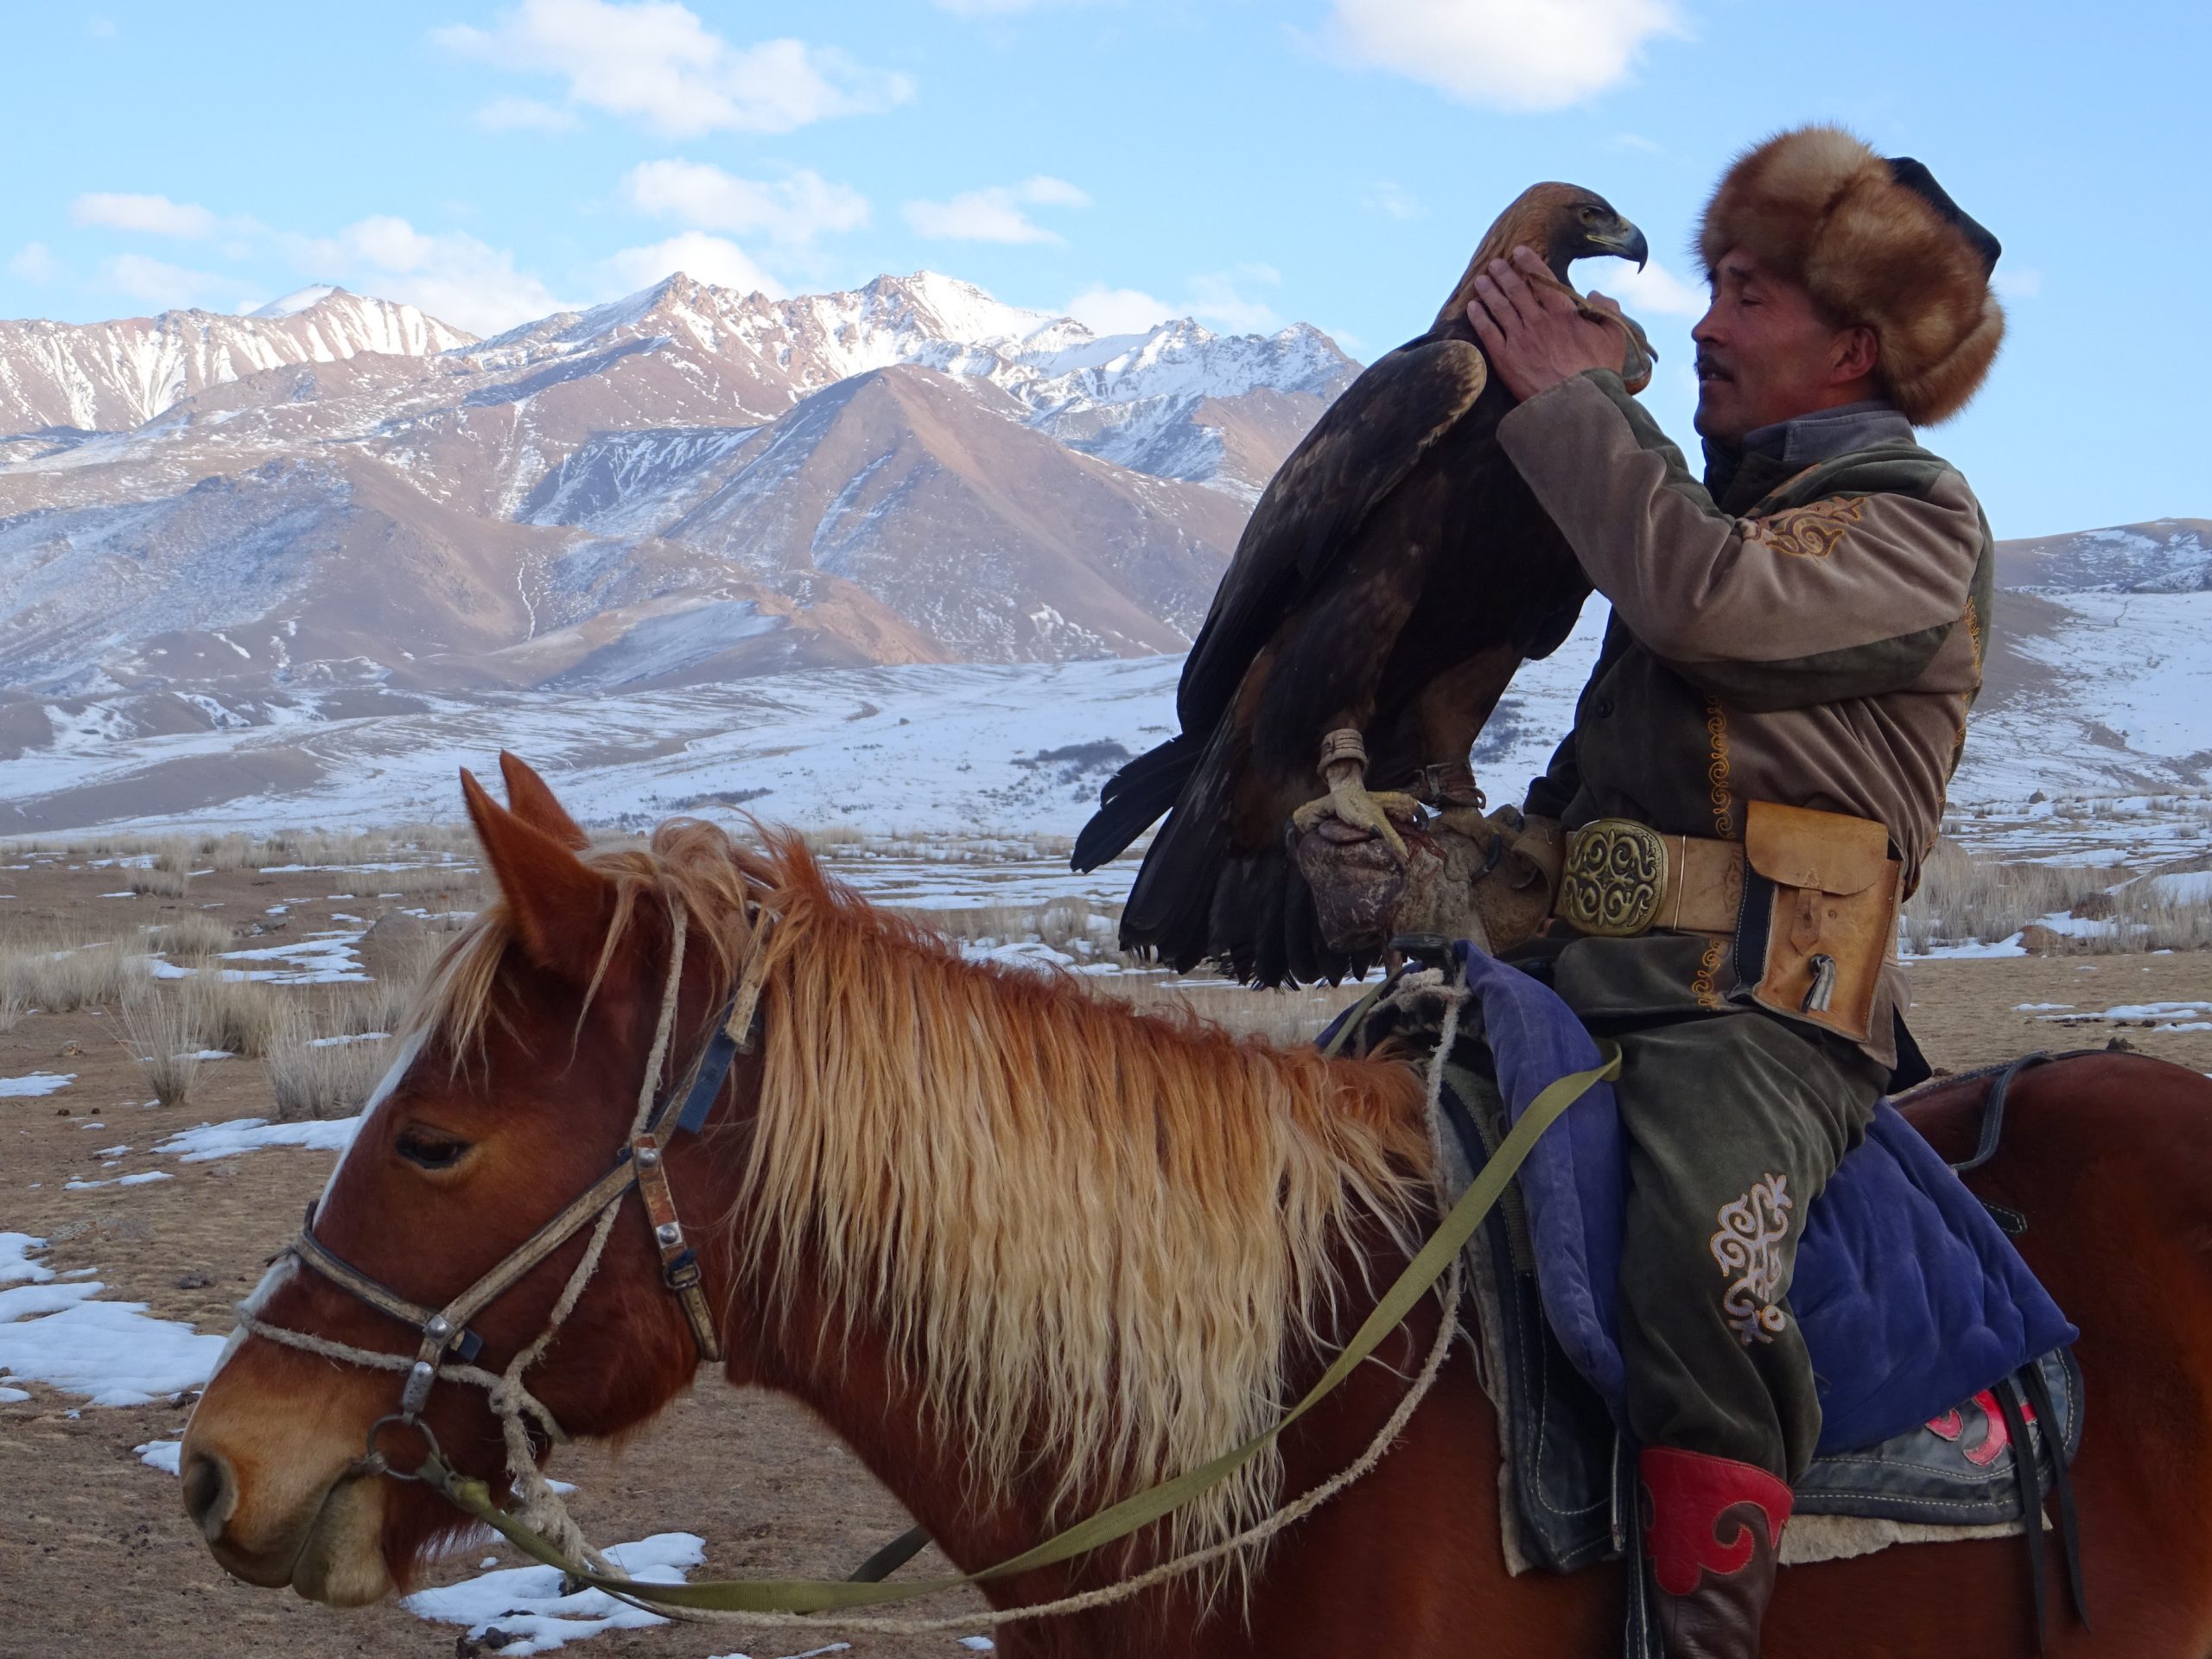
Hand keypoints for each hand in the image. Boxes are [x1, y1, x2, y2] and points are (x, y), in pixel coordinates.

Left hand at [1466, 246, 1629, 400]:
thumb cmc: (1599, 372)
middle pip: (1516, 290)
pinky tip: (1473, 307)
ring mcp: (1519, 340)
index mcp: (1563, 313)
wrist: (1578, 404)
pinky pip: (1488, 333)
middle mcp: (1537, 322)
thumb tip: (1594, 293)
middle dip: (1504, 274)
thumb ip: (1608, 308)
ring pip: (1499, 308)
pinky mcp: (1505, 360)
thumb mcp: (1613, 335)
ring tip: (1481, 280)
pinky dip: (1479, 317)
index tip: (1520, 251)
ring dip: (1489, 291)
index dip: (1530, 263)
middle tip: (1495, 263)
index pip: (1543, 280)